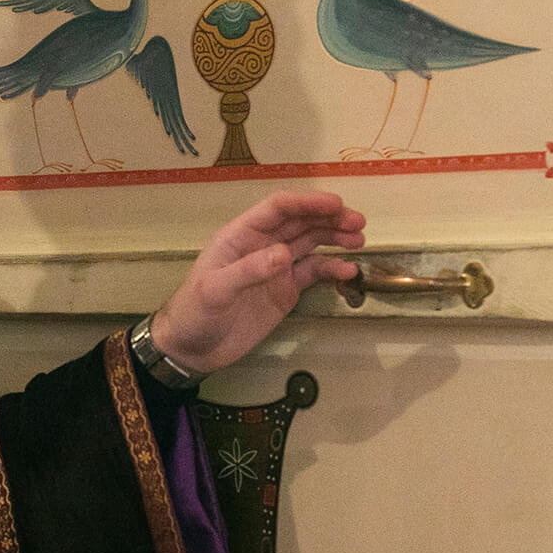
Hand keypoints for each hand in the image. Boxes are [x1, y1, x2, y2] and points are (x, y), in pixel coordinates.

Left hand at [150, 190, 364, 373]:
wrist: (192, 349)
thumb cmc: (195, 313)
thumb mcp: (214, 291)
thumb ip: (247, 271)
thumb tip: (284, 254)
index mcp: (241, 235)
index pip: (278, 208)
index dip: (306, 203)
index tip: (336, 203)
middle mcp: (262, 245)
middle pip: (300, 222)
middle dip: (329, 218)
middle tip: (359, 222)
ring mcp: (276, 268)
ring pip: (310, 243)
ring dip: (335, 237)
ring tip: (360, 240)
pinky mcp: (286, 290)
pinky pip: (313, 272)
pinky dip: (332, 269)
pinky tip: (349, 271)